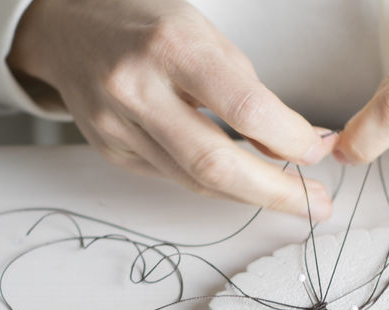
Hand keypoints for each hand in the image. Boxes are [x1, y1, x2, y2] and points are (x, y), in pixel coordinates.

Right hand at [8, 0, 336, 218]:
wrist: (69, 27)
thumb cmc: (146, 25)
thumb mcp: (203, 34)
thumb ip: (247, 89)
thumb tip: (295, 146)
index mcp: (171, 46)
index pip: (244, 107)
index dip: (290, 138)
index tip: (319, 150)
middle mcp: (138, 88)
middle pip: (215, 163)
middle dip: (275, 191)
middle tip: (316, 204)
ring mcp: (117, 125)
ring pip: (195, 181)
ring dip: (251, 195)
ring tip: (293, 199)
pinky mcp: (111, 150)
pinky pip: (174, 179)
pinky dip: (215, 186)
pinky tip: (243, 185)